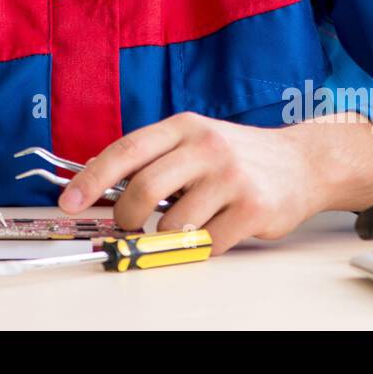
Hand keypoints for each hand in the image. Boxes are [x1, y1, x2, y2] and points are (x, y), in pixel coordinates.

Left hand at [55, 111, 372, 254]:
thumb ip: (155, 157)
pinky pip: (206, 244)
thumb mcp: (195, 139)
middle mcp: (206, 145)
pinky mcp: (253, 208)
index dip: (92, 178)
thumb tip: (99, 185)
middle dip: (126, 217)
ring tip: (185, 224)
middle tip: (128, 226)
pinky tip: (214, 230)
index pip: (126, 150)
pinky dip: (200, 247)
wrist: (303, 162)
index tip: (69, 202)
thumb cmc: (238, 155)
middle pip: (143, 189)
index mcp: (184, 125)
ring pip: (173, 223)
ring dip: (168, 235)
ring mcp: (231, 176)